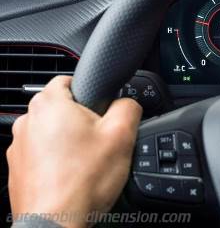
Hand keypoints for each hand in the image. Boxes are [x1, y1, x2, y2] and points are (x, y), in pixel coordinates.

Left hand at [6, 76, 141, 226]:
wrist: (56, 222)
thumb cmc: (83, 180)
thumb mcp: (122, 135)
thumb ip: (129, 107)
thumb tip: (128, 102)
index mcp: (49, 103)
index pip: (69, 79)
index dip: (91, 91)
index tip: (102, 110)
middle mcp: (27, 121)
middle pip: (61, 108)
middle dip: (81, 120)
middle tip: (101, 140)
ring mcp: (19, 147)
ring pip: (51, 133)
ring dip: (68, 142)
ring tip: (88, 163)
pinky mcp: (18, 169)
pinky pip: (42, 156)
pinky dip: (57, 162)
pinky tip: (74, 176)